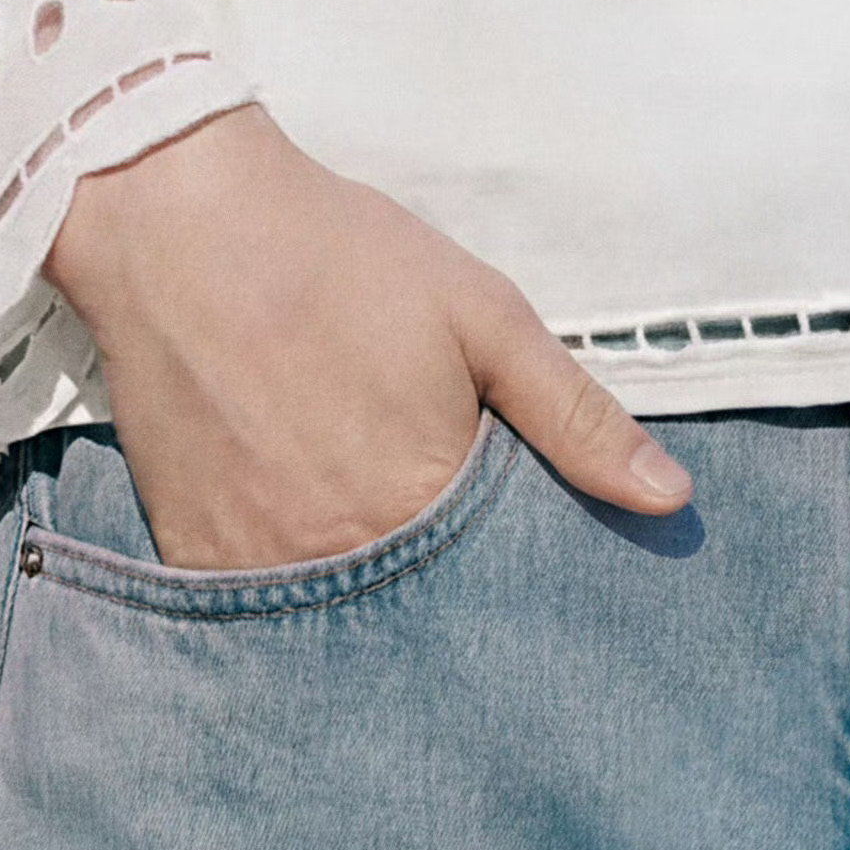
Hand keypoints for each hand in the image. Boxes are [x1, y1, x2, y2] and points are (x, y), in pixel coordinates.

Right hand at [44, 107, 691, 568]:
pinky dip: (291, 598)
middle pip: (420, 621)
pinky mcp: (192, 558)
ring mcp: (256, 568)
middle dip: (448, 604)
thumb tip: (673, 498)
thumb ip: (576, 416)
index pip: (502, 592)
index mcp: (422, 504)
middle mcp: (338, 559)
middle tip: (451, 555)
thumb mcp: (482, 317)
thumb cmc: (339, 258)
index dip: (521, 582)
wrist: (176, 223)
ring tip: (380, 551)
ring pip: (339, 626)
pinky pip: (257, 614)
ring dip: (370, 603)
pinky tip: (307, 544)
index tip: (532, 568)